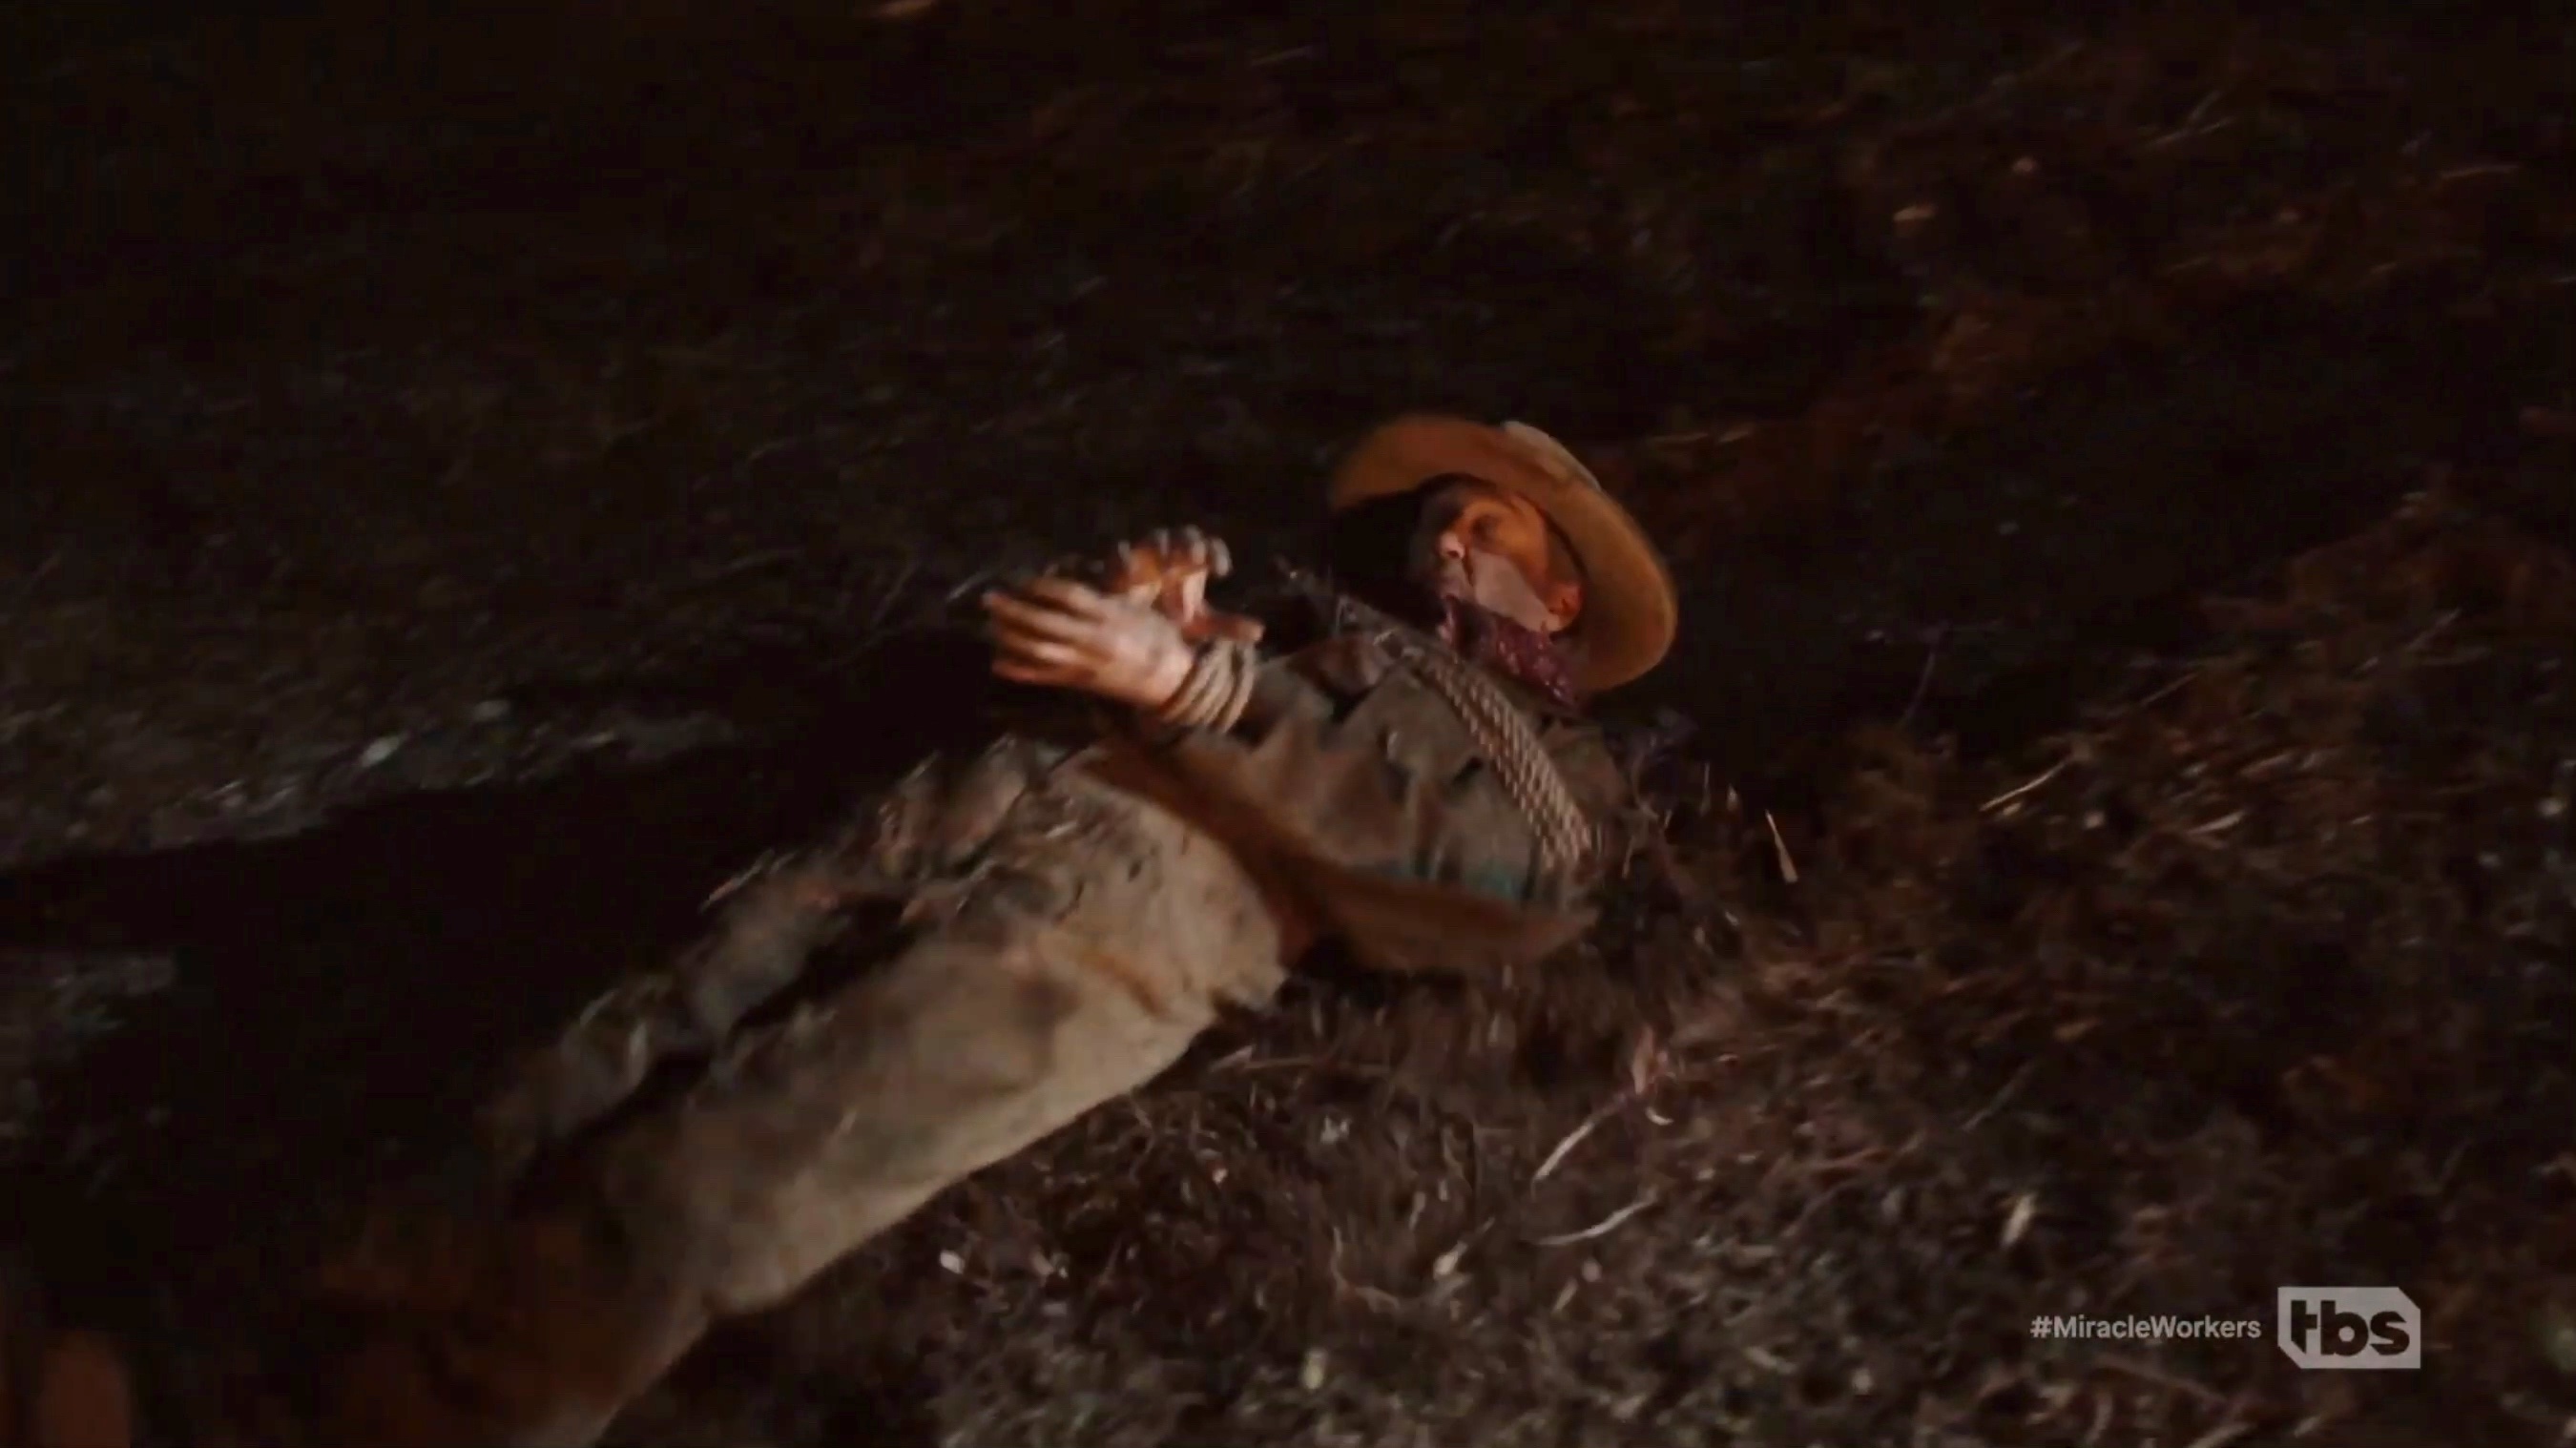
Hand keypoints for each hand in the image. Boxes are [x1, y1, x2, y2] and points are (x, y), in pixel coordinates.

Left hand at [981, 576, 1194, 709]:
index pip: (1070, 597)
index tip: (1023, 578)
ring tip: (991, 624)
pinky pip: (1043, 676)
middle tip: (990, 598)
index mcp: (1110, 617)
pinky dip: (1019, 670)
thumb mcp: (1136, 607)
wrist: (1168, 680)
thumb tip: (1066, 579)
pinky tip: (998, 661)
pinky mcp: (1078, 682)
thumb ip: (1102, 596)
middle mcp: (1093, 640)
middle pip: (1045, 624)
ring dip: (1011, 637)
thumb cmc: (1155, 635)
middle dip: (1015, 610)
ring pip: (1039, 650)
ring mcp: (1083, 664)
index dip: (1043, 586)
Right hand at [1100, 526, 1264, 644]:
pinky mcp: (1117, 564)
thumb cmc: (1168, 613)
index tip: (1222, 572)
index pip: (1209, 547)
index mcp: (1192, 563)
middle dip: (1190, 544)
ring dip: (1162, 548)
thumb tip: (1260, 632)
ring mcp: (1144, 555)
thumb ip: (1226, 625)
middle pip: (1184, 535)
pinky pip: (1118, 552)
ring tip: (1168, 565)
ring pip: (1154, 538)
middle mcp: (1172, 553)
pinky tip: (1131, 574)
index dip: (1215, 554)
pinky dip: (1123, 559)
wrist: (1128, 618)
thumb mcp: (1199, 624)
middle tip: (1195, 560)